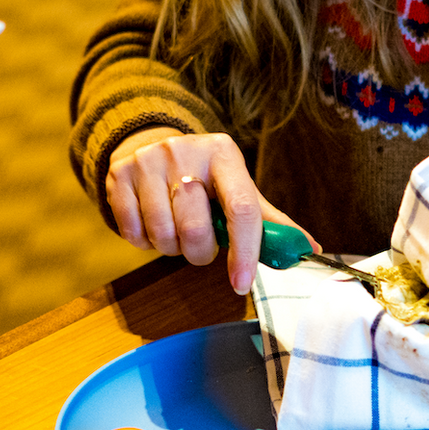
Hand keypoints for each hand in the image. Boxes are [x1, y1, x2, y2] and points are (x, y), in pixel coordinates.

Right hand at [106, 128, 316, 294]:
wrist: (153, 145)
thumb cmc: (206, 178)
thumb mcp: (239, 189)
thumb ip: (270, 222)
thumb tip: (310, 250)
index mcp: (224, 154)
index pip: (240, 209)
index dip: (243, 253)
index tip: (241, 284)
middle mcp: (185, 152)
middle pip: (196, 230)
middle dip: (200, 252)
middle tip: (201, 244)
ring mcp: (148, 161)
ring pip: (163, 236)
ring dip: (172, 248)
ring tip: (176, 229)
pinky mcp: (118, 174)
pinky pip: (133, 233)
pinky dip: (144, 242)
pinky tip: (153, 223)